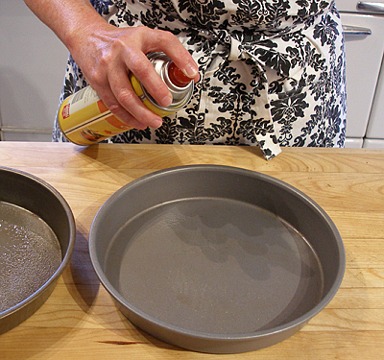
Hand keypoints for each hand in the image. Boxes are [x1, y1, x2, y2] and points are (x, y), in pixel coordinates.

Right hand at [68, 24, 199, 129]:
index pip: (164, 42)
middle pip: (140, 70)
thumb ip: (169, 52)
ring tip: (154, 121)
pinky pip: (113, 104)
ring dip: (141, 112)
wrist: (87, 38)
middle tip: (166, 102)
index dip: (180, 57)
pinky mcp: (98, 82)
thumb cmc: (120, 41)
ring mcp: (107, 67)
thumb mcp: (146, 38)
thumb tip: (191, 74)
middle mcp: (121, 51)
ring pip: (124, 94)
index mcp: (138, 38)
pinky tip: (138, 123)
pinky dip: (127, 117)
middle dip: (155, 89)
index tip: (191, 74)